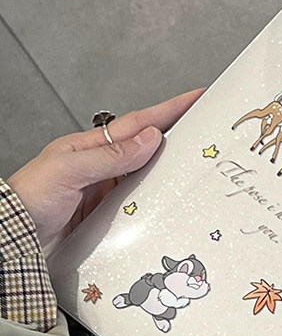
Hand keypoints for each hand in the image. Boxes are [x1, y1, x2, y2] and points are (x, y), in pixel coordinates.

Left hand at [7, 87, 205, 248]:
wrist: (14, 237)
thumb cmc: (30, 198)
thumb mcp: (68, 170)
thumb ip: (109, 157)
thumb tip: (149, 139)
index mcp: (90, 148)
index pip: (138, 124)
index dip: (169, 110)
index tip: (196, 98)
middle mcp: (102, 168)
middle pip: (148, 148)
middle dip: (178, 137)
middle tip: (207, 130)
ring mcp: (107, 192)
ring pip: (149, 177)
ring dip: (172, 172)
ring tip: (198, 167)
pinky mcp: (111, 218)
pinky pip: (143, 206)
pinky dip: (160, 204)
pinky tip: (173, 205)